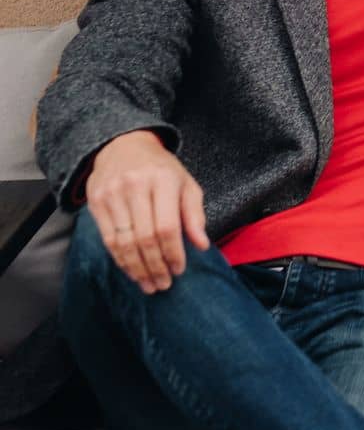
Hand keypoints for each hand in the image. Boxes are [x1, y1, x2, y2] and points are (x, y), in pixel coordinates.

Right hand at [85, 129, 208, 292]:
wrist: (123, 145)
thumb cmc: (161, 169)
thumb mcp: (185, 183)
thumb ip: (194, 213)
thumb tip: (202, 245)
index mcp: (163, 179)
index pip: (167, 226)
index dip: (173, 253)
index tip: (179, 269)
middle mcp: (136, 185)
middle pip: (145, 238)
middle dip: (156, 267)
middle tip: (164, 284)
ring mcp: (113, 194)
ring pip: (125, 242)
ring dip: (138, 269)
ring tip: (149, 285)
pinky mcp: (96, 202)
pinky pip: (108, 239)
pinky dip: (121, 260)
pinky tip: (132, 271)